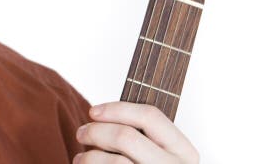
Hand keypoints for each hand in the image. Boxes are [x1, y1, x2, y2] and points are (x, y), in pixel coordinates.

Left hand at [73, 102, 198, 163]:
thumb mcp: (158, 154)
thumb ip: (142, 136)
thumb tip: (101, 114)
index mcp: (184, 152)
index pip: (150, 116)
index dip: (117, 109)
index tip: (93, 111)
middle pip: (126, 136)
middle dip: (96, 131)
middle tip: (81, 133)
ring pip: (114, 162)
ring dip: (89, 156)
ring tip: (82, 158)